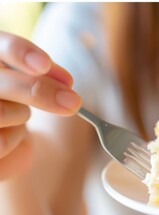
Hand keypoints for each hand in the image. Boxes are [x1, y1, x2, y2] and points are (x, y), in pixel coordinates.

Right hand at [0, 31, 81, 179]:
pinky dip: (14, 140)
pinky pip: (0, 142)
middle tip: (74, 102)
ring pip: (1, 112)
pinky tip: (7, 136)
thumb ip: (42, 76)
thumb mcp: (29, 82)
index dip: (19, 51)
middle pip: (2, 82)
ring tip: (16, 116)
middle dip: (40, 90)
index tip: (44, 64)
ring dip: (21, 116)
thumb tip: (65, 81)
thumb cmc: (10, 103)